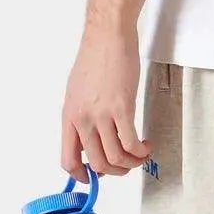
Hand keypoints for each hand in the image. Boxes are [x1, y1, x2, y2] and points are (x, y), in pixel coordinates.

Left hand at [60, 15, 152, 177]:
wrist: (108, 37)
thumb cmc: (96, 58)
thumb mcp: (77, 92)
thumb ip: (81, 117)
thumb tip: (89, 138)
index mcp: (69, 116)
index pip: (67, 159)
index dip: (81, 175)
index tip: (93, 177)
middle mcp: (82, 119)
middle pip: (97, 163)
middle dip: (115, 171)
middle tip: (126, 165)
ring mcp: (101, 115)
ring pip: (115, 158)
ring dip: (131, 164)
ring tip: (140, 155)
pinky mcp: (122, 108)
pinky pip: (130, 143)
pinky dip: (140, 151)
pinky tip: (145, 145)